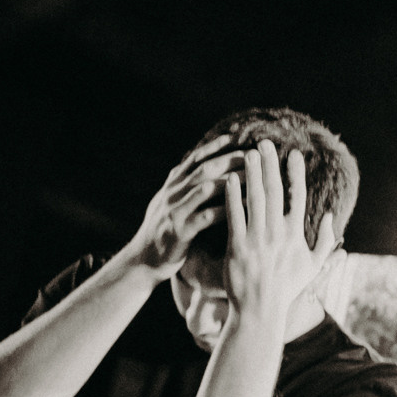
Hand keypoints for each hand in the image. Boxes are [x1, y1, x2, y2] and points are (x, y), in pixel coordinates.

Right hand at [124, 145, 245, 274]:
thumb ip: (180, 184)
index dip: (214, 146)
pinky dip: (226, 210)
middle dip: (230, 159)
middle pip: (204, 169)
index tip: (236, 135)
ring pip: (205, 188)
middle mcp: (172, 193)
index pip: (195, 158)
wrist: (142, 262)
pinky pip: (206, 217)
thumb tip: (194, 164)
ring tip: (254, 177)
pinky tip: (243, 208)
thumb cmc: (162, 232)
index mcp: (171, 185)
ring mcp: (174, 211)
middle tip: (254, 154)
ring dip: (231, 180)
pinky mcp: (179, 231)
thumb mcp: (167, 203)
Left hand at [222, 142, 338, 338]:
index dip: (295, 173)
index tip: (293, 153)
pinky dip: (233, 196)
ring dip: (252, 173)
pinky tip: (230, 179)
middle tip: (265, 143)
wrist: (260, 309)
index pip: (297, 196)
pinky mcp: (237, 247)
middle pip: (274, 191)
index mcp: (295, 234)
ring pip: (255, 199)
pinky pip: (234, 216)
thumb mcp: (313, 266)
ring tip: (248, 153)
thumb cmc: (287, 288)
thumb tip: (330, 217)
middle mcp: (277, 233)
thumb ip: (324, 241)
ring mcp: (257, 239)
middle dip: (270, 165)